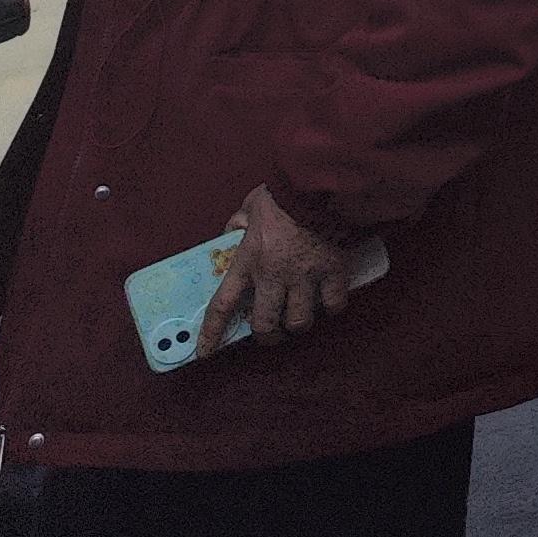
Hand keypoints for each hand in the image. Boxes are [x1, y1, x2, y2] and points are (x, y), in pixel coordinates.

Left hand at [195, 185, 355, 356]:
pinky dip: (331, 306)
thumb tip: (233, 229)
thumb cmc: (282, 194)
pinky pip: (333, 303)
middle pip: (265, 324)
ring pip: (298, 320)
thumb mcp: (250, 206)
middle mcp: (273, 275)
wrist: (318, 184)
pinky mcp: (333, 269)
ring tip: (299, 317)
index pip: (223, 305)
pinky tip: (328, 300)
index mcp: (247, 261)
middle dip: (267, 335)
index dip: (212, 333)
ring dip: (297, 323)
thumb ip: (239, 222)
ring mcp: (305, 275)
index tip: (204, 353)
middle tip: (270, 332)